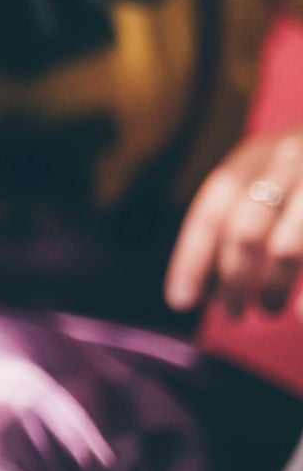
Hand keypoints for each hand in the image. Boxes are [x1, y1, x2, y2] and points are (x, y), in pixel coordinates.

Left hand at [166, 126, 302, 315]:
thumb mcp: (270, 171)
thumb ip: (238, 214)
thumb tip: (206, 286)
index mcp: (257, 155)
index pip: (213, 211)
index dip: (192, 260)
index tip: (180, 301)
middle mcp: (291, 161)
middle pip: (245, 232)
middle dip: (233, 280)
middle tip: (231, 313)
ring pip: (286, 248)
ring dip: (271, 287)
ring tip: (268, 309)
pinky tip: (302, 315)